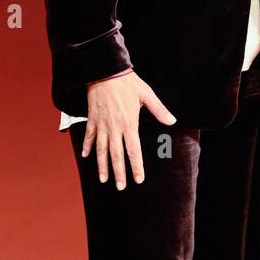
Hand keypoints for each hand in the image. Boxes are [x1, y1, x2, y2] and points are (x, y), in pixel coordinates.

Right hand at [82, 71, 175, 188]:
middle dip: (119, 173)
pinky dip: (87, 147)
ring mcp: (101, 125)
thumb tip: (172, 121)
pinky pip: (89, 137)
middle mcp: (114, 128)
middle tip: (121, 187)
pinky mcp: (92, 119)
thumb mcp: (147, 94)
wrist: (104, 71)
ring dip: (102, 166)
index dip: (136, 166)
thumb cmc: (127, 83)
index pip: (134, 150)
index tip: (138, 179)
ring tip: (104, 179)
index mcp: (129, 124)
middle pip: (116, 155)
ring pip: (101, 150)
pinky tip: (86, 158)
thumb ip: (159, 110)